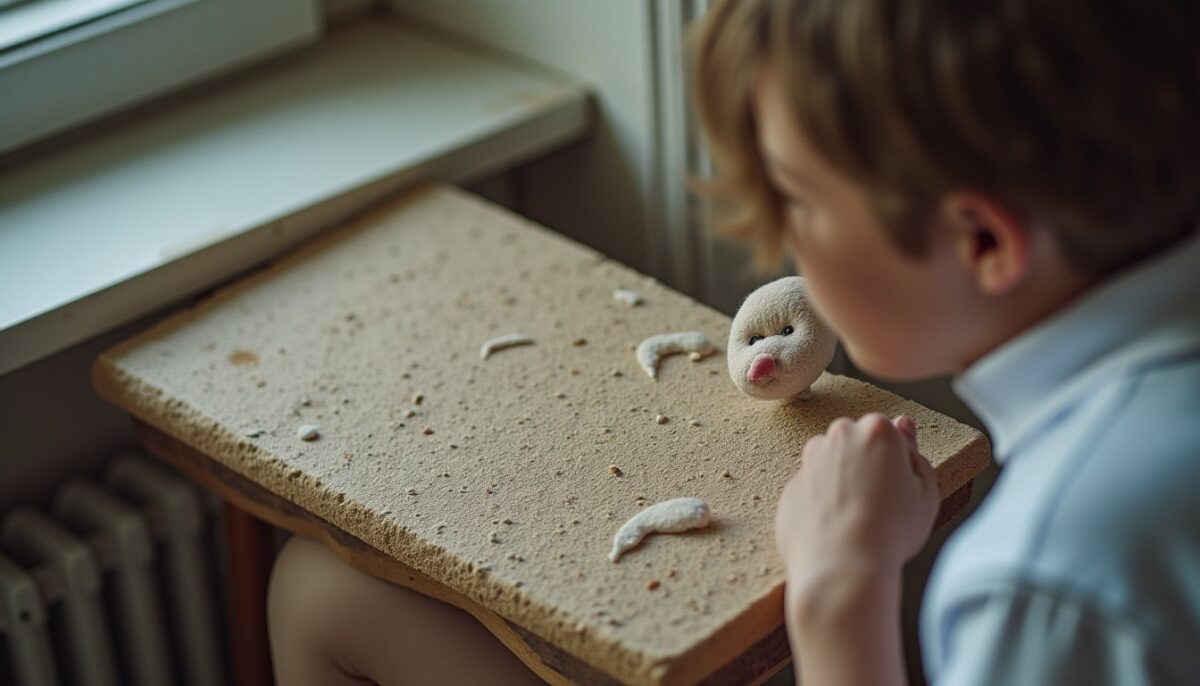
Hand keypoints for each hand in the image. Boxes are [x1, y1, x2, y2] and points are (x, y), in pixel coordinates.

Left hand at [775, 414, 938, 588]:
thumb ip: (916, 454)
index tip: (901, 487)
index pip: (890, 434)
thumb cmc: (889, 533)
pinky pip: (811, 492)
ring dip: (841, 481)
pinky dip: (821, 506)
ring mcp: (808, 463)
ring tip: (858, 518)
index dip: (898, 463)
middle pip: (855, 443)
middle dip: (866, 464)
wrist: (843, 568)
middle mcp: (837, 438)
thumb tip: (904, 429)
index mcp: (876, 432)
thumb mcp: (926, 493)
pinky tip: (837, 531)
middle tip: (881, 503)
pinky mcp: (791, 489)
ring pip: (829, 464)